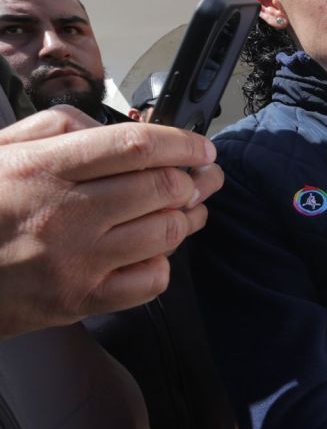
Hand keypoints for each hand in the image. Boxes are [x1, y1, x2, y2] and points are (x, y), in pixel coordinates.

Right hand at [0, 108, 221, 337]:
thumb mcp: (2, 151)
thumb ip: (59, 129)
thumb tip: (114, 130)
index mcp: (44, 168)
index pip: (136, 146)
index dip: (182, 143)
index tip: (201, 148)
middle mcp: (65, 213)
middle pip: (161, 188)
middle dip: (194, 180)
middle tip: (204, 177)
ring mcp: (76, 260)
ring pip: (165, 232)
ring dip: (188, 218)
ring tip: (189, 210)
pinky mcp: (80, 300)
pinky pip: (150, 281)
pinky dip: (163, 263)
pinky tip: (154, 251)